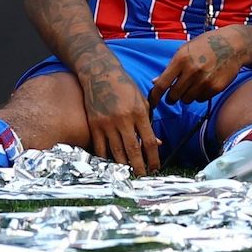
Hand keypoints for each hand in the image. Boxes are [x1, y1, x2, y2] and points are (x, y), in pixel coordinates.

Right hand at [74, 55, 159, 174]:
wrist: (100, 74)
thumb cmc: (125, 87)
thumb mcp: (142, 101)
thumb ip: (148, 122)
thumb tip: (156, 143)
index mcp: (139, 113)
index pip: (149, 141)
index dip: (153, 157)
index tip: (156, 167)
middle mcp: (123, 120)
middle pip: (133, 150)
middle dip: (139, 166)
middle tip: (142, 177)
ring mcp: (107, 123)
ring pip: (116, 151)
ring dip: (123, 165)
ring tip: (129, 174)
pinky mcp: (94, 125)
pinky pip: (100, 147)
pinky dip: (106, 158)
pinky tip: (111, 165)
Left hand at [147, 26, 251, 105]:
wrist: (233, 45)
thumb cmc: (205, 45)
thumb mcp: (185, 50)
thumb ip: (170, 67)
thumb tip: (154, 82)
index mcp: (181, 59)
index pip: (162, 84)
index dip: (154, 96)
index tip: (152, 102)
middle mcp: (192, 70)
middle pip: (173, 95)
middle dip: (172, 97)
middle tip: (175, 94)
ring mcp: (204, 80)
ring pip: (186, 100)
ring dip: (186, 96)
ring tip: (192, 86)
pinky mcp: (215, 87)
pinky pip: (200, 99)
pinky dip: (199, 95)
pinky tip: (203, 85)